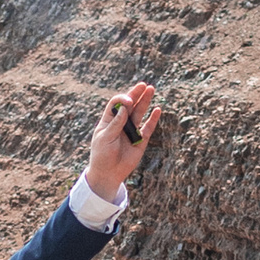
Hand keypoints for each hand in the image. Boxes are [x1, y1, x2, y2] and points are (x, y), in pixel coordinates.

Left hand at [82, 78, 159, 200]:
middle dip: (136, 95)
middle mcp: (121, 123)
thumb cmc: (102, 155)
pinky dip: (153, 119)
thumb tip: (125, 108)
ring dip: (145, 102)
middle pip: (130, 105)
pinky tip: (157, 110)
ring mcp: (131, 131)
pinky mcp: (140, 141)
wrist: (108, 174)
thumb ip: (115, 124)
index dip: (123, 100)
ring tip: (151, 89)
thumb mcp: (105, 138)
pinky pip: (148, 128)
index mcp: (109, 120)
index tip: (128, 102)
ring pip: (140, 113)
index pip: (116, 104)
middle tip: (144, 85)